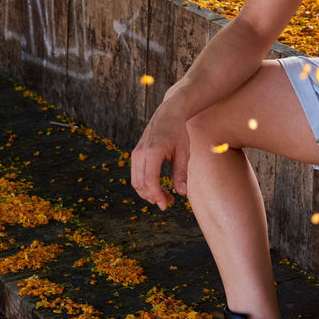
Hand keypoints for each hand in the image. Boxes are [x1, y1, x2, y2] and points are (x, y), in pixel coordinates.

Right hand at [131, 92, 189, 208]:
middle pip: (140, 184)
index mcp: (153, 150)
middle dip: (153, 197)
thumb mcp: (183, 152)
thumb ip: (181, 173)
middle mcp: (140, 152)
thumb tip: (182, 193)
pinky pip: (136, 176)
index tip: (166, 204)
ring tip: (166, 196)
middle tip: (169, 202)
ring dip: (148, 193)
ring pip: (136, 182)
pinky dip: (145, 186)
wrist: (167, 114)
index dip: (156, 195)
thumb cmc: (178, 132)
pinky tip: (158, 189)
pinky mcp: (135, 155)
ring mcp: (136, 153)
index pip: (149, 180)